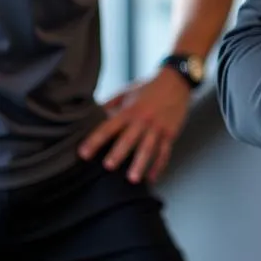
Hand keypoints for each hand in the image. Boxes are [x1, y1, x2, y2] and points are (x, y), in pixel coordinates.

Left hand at [78, 67, 191, 182]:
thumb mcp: (127, 92)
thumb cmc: (149, 87)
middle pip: (129, 139)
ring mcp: (158, 127)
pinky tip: (152, 178)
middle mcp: (143, 120)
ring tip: (132, 179)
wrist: (177, 81)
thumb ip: (110, 104)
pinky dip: (159, 166)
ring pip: (149, 148)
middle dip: (119, 153)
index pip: (109, 127)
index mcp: (130, 111)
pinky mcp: (170, 133)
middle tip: (108, 166)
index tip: (83, 153)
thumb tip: (91, 114)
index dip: (95, 140)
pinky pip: (164, 152)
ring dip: (141, 164)